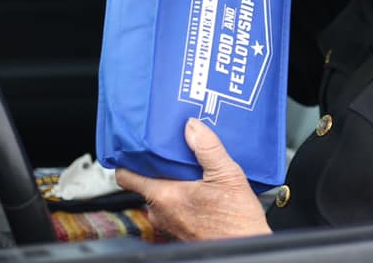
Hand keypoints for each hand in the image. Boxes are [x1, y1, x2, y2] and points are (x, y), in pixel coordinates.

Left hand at [116, 118, 271, 240]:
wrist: (245, 247)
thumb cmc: (236, 221)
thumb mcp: (227, 175)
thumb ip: (207, 148)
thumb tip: (192, 126)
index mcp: (165, 196)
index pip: (127, 176)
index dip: (129, 158)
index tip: (138, 145)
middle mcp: (161, 212)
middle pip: (146, 181)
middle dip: (159, 165)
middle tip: (174, 149)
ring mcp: (168, 222)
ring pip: (161, 194)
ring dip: (172, 180)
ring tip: (191, 166)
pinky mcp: (179, 229)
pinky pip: (172, 206)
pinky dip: (181, 193)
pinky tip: (201, 185)